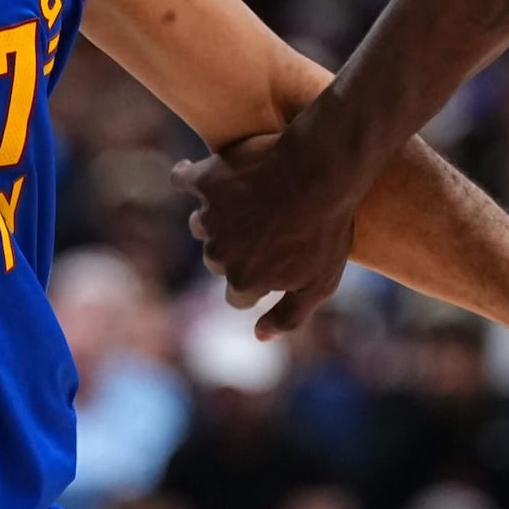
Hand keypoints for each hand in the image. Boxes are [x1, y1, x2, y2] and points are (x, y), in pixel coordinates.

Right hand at [179, 126, 367, 337]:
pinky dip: (186, 177)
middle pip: (218, 261)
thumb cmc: (326, 230)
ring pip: (201, 224)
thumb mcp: (319, 284)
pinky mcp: (205, 181)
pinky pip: (182, 181)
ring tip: (247, 201)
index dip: (257, 282)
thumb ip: (287, 316)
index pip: (238, 296)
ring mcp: (209, 217)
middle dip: (237, 250)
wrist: (322, 171)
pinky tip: (194, 173)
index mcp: (244, 281)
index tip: (276, 263)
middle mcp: (218, 254)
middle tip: (266, 228)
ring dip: (218, 218)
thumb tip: (259, 337)